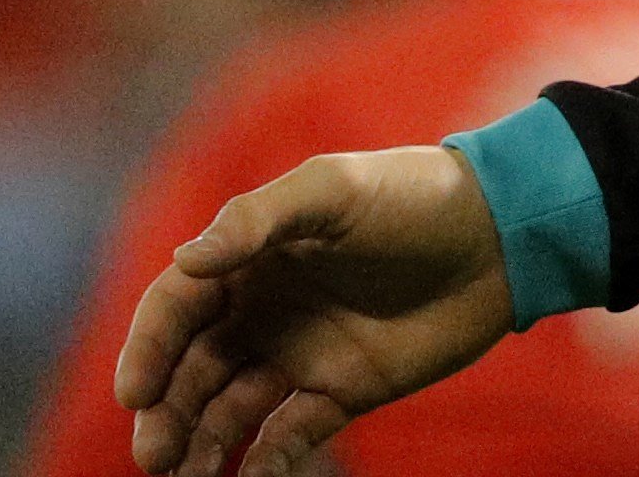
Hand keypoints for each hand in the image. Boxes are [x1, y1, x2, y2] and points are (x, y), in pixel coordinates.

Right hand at [116, 144, 515, 476]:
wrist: (502, 233)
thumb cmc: (415, 197)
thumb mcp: (335, 189)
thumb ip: (258, 220)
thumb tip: (186, 260)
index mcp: (252, 259)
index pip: (177, 308)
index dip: (149, 348)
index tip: (136, 391)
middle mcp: (266, 310)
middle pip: (192, 370)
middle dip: (165, 412)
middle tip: (153, 453)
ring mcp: (303, 353)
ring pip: (229, 410)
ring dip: (201, 444)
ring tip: (185, 476)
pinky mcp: (343, 390)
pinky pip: (289, 435)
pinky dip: (265, 461)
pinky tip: (252, 476)